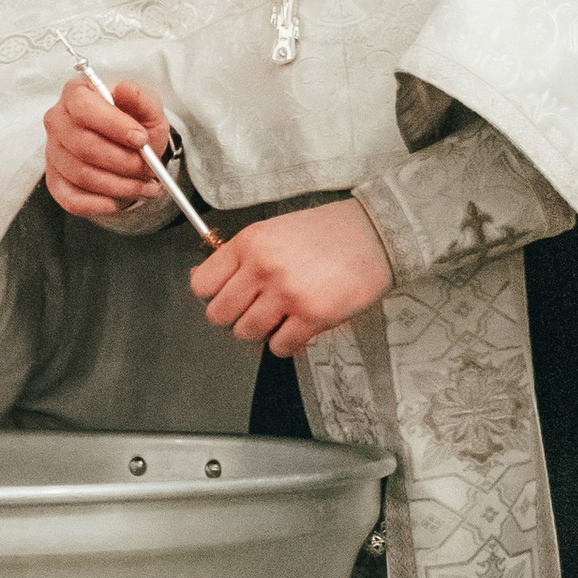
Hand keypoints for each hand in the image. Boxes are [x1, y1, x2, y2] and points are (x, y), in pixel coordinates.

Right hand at [43, 73, 169, 220]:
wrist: (130, 150)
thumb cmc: (135, 124)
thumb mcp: (147, 109)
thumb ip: (141, 98)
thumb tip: (125, 89)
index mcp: (76, 94)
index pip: (84, 107)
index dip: (113, 125)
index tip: (141, 139)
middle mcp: (57, 121)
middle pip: (83, 146)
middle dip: (123, 161)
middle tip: (148, 168)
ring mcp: (52, 152)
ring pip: (82, 174)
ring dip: (118, 185)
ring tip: (143, 185)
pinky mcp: (54, 180)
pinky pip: (70, 199)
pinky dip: (97, 204)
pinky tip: (117, 201)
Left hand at [191, 202, 391, 358]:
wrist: (375, 234)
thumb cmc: (328, 232)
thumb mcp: (275, 230)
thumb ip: (241, 255)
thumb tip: (202, 278)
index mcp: (250, 243)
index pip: (202, 284)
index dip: (212, 295)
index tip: (225, 296)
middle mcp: (263, 267)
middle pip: (219, 315)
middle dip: (234, 317)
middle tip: (254, 311)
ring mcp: (287, 293)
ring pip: (246, 333)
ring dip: (261, 332)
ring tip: (280, 319)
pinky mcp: (312, 316)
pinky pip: (280, 347)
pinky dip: (286, 343)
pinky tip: (298, 328)